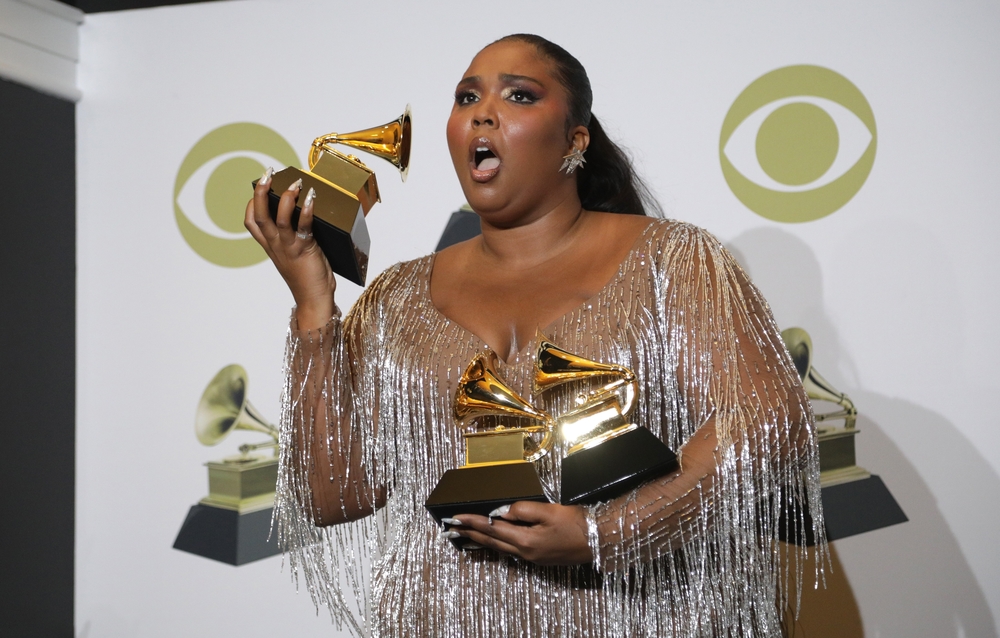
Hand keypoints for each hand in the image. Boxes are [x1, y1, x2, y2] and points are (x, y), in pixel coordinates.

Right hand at [244, 169, 335, 329]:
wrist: (314, 300)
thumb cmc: (307, 278)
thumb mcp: (294, 256)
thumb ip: (294, 238)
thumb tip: (307, 215)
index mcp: (270, 247)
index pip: (251, 223)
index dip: (252, 204)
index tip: (259, 188)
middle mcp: (275, 245)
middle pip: (260, 215)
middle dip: (262, 191)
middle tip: (267, 172)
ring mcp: (288, 247)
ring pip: (278, 217)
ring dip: (286, 196)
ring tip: (295, 182)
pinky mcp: (304, 249)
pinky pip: (302, 225)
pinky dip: (306, 210)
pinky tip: (312, 197)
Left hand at [446, 501, 592, 565]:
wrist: (599, 540)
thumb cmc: (577, 523)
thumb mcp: (549, 511)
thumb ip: (522, 510)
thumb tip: (501, 511)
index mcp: (526, 540)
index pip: (492, 528)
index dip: (472, 522)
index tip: (455, 518)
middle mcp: (525, 552)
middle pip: (491, 542)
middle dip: (470, 534)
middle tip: (451, 529)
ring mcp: (532, 557)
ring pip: (500, 548)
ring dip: (481, 540)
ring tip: (465, 536)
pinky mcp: (539, 557)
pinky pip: (510, 550)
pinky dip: (497, 544)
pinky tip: (493, 541)